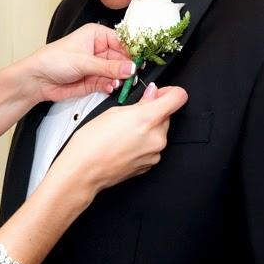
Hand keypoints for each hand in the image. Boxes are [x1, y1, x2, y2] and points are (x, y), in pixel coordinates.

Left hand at [18, 24, 135, 102]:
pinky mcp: (94, 80)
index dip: (132, 52)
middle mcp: (99, 49)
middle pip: (122, 59)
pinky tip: (109, 87)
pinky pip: (109, 83)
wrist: (37, 79)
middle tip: (131, 76)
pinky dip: (110, 86)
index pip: (122, 42)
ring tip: (116, 83)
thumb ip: (109, 67)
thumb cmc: (53, 60)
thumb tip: (130, 67)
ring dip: (118, 79)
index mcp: (97, 35)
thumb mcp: (84, 61)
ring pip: (117, 73)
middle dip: (126, 69)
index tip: (140, 62)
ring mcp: (97, 66)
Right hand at [53, 82, 187, 193]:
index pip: (178, 97)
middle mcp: (156, 138)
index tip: (159, 94)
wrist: (84, 171)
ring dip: (148, 128)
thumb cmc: (91, 142)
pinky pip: (153, 146)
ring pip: (159, 131)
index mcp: (148, 119)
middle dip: (154, 112)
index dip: (170, 92)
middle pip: (167, 115)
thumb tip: (153, 94)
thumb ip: (141, 102)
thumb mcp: (114, 111)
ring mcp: (155, 153)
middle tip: (132, 114)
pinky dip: (144, 142)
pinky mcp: (150, 164)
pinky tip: (125, 144)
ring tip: (124, 132)